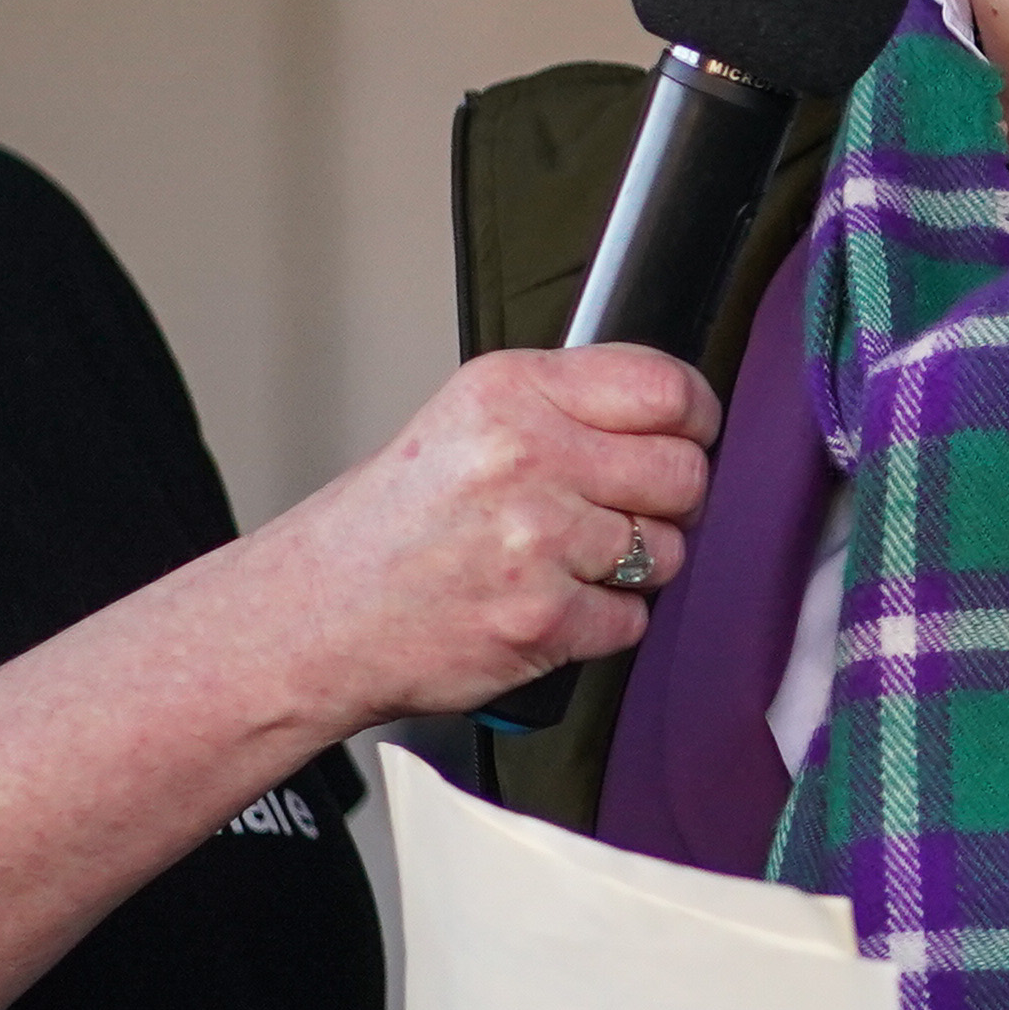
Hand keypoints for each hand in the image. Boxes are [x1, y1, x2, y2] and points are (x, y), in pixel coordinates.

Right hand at [249, 345, 721, 728]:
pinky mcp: (542, 620)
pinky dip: (602, 621)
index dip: (695, 418)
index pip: (666, 388)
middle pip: (683, 472)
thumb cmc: (393, 523)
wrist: (313, 617)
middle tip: (622, 510)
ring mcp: (536, 543)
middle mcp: (525, 458)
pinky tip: (548, 604)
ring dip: (635, 565)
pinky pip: (633, 618)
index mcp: (510, 392)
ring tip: (566, 561)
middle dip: (668, 499)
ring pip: (668, 550)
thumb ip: (568, 406)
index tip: (691, 434)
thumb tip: (679, 411)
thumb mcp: (467, 419)